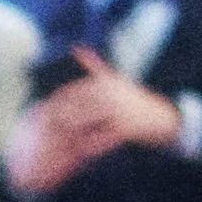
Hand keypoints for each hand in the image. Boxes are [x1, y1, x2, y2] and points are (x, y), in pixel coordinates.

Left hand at [5, 51, 179, 196]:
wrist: (162, 118)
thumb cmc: (134, 99)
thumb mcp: (115, 79)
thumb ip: (95, 65)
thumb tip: (77, 47)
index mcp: (104, 82)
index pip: (72, 92)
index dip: (55, 103)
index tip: (38, 112)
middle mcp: (110, 94)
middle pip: (75, 108)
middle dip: (57, 120)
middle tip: (41, 131)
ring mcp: (118, 112)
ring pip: (85, 125)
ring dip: (69, 136)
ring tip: (55, 144)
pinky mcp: (126, 129)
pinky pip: (101, 140)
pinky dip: (88, 147)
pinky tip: (78, 154)